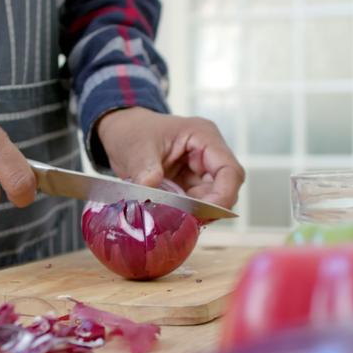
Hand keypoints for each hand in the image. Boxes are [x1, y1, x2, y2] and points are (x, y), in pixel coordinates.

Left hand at [96, 108, 244, 208]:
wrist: (122, 132)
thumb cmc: (133, 130)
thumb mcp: (136, 148)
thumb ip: (145, 170)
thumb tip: (150, 191)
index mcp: (204, 137)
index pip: (230, 171)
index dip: (223, 196)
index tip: (204, 214)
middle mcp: (208, 154)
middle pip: (225, 189)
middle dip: (207, 208)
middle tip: (183, 221)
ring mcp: (200, 171)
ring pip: (211, 200)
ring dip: (194, 212)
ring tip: (171, 218)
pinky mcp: (189, 185)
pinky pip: (195, 204)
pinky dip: (185, 213)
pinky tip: (169, 217)